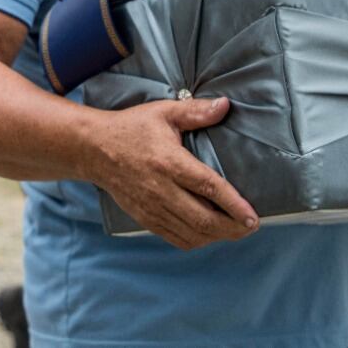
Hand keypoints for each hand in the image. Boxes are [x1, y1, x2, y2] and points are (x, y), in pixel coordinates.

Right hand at [85, 97, 257, 249]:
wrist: (94, 149)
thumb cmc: (132, 128)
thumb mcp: (163, 112)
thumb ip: (196, 111)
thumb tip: (226, 106)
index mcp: (169, 162)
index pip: (208, 187)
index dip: (234, 205)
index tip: (253, 217)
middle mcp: (161, 189)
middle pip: (204, 219)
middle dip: (233, 228)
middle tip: (251, 227)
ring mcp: (152, 208)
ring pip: (192, 234)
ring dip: (218, 237)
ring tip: (236, 230)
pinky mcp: (145, 219)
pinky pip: (176, 239)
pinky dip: (197, 241)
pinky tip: (209, 234)